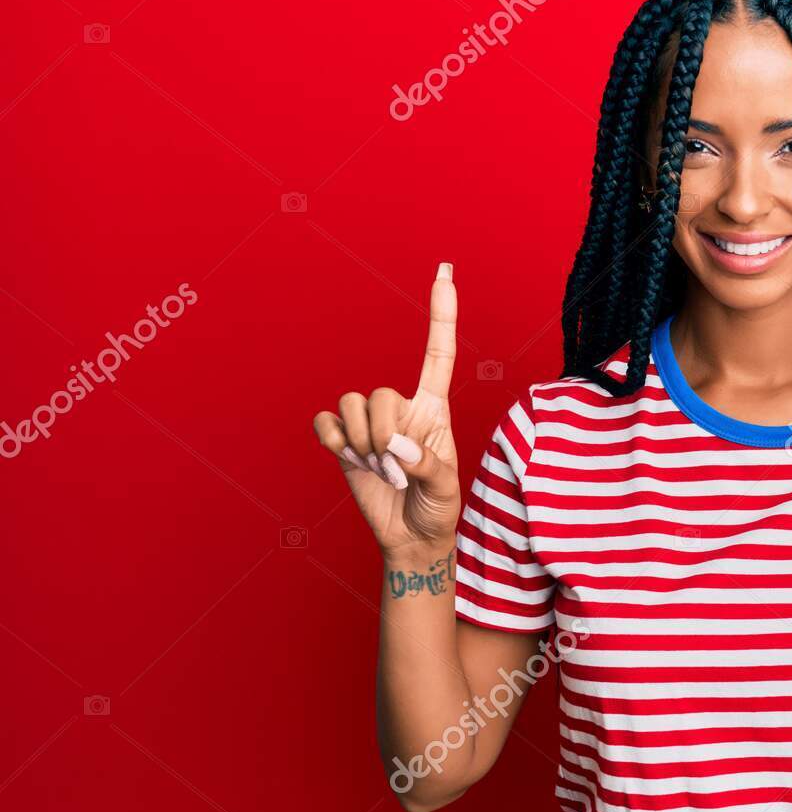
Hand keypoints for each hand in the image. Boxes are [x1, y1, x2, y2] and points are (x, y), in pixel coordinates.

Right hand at [312, 263, 461, 555]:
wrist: (412, 538)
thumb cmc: (438, 509)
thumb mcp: (446, 489)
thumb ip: (425, 464)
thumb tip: (393, 445)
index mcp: (435, 409)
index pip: (437, 355)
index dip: (441, 315)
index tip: (445, 272)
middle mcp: (402, 409)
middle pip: (379, 393)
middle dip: (382, 436)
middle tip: (396, 471)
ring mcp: (370, 425)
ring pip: (350, 405)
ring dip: (361, 443)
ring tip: (380, 471)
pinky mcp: (343, 442)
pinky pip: (325, 422)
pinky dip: (333, 442)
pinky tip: (349, 460)